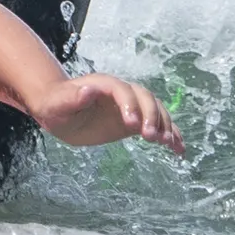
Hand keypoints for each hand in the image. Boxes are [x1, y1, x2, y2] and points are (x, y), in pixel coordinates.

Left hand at [27, 74, 183, 153]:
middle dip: (151, 116)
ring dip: (165, 125)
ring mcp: (131, 106)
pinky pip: (156, 125)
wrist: (59, 111)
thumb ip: (71, 98)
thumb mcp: (57, 103)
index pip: (123, 91)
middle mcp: (122, 92)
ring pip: (156, 111)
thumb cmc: (55, 106)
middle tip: (151, 137)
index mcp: (104, 85)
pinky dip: (170, 135)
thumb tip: (88, 90)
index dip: (131, 105)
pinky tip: (179, 150)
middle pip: (145, 98)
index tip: (132, 125)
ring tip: (169, 144)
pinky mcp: (134, 121)